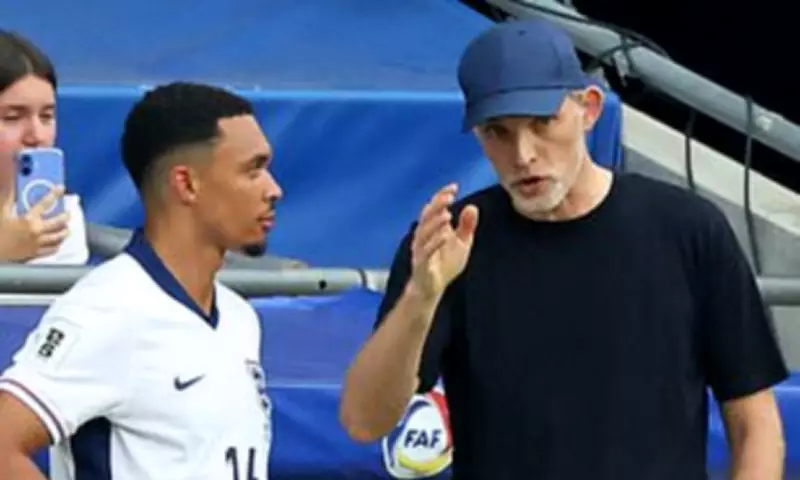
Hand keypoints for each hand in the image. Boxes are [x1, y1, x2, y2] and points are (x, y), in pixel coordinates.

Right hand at [0, 186, 69, 261]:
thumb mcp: (3, 213)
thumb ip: (8, 198)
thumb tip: (10, 184)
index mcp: (28, 219)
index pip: (44, 204)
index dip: (54, 194)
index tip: (61, 188)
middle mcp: (36, 230)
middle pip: (58, 223)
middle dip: (65, 217)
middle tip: (68, 214)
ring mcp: (38, 243)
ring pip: (58, 237)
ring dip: (64, 232)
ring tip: (67, 228)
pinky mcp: (36, 253)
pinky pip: (52, 249)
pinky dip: (58, 245)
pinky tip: (59, 242)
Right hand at [409, 184, 478, 299]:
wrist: (431, 289)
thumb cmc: (444, 264)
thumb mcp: (462, 243)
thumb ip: (466, 226)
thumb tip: (472, 207)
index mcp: (431, 228)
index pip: (434, 207)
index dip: (442, 196)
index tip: (454, 187)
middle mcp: (422, 236)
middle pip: (427, 216)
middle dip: (437, 205)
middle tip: (449, 196)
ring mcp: (421, 250)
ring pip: (424, 232)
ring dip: (435, 222)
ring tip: (447, 214)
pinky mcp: (422, 264)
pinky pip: (426, 252)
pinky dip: (435, 242)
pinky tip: (445, 235)